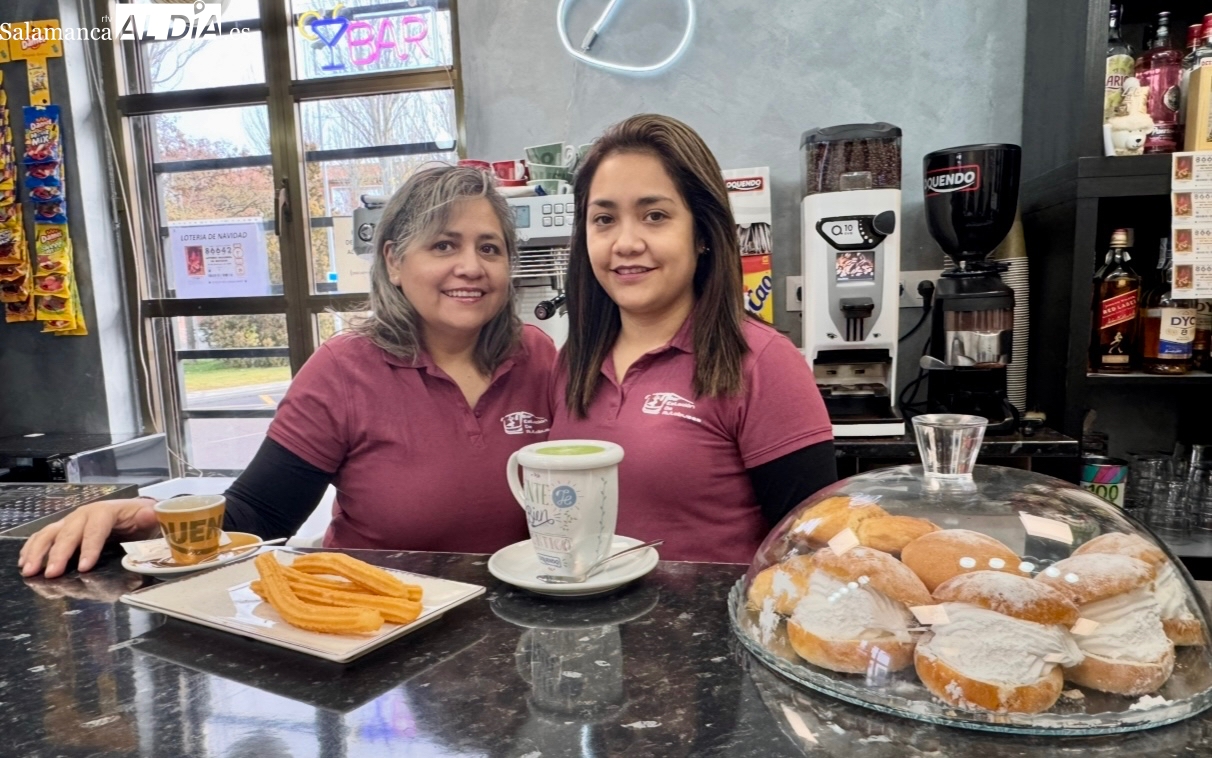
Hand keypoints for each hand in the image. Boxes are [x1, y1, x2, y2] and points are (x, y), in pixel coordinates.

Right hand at [18, 498, 159, 577]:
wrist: (133, 513)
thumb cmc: (140, 518)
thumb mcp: (150, 518)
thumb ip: (150, 517)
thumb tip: (150, 515)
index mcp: (106, 511)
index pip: (96, 529)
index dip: (90, 547)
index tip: (85, 567)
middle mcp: (84, 515)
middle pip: (69, 533)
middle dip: (59, 554)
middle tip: (52, 574)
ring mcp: (70, 521)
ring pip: (50, 534)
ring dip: (38, 552)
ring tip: (30, 571)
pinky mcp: (63, 529)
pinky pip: (43, 536)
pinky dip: (32, 548)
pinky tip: (25, 561)